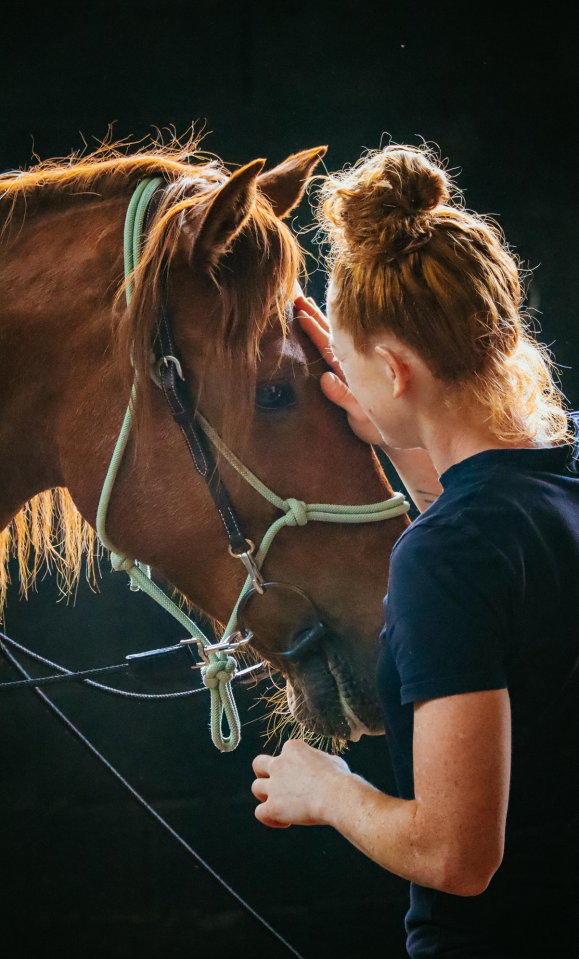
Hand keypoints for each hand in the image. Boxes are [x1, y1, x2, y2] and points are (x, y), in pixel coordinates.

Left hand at [251, 739, 350, 827]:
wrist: (336, 796)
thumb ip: (320, 762)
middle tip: (275, 785)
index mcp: (292, 748)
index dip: (291, 767)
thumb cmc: (340, 779)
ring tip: (280, 806)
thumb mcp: (331, 760)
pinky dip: (269, 818)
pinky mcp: (273, 806)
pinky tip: (285, 822)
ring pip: (256, 787)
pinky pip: (260, 812)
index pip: (284, 754)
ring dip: (265, 796)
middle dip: (263, 774)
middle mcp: (279, 763)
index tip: (303, 780)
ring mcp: (274, 785)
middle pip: (258, 764)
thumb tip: (324, 767)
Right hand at [295, 293, 383, 446]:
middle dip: (314, 316)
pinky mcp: (352, 375)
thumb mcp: (360, 414)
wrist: (393, 433)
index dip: (315, 325)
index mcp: (352, 369)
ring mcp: (352, 368)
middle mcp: (352, 364)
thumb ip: (344, 396)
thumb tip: (325, 378)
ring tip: (305, 304)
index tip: (301, 308)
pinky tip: (322, 326)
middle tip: (297, 298)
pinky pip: (337, 349)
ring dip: (319, 321)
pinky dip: (327, 335)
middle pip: (331, 334)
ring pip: (334, 338)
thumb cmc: (376, 426)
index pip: (330, 342)